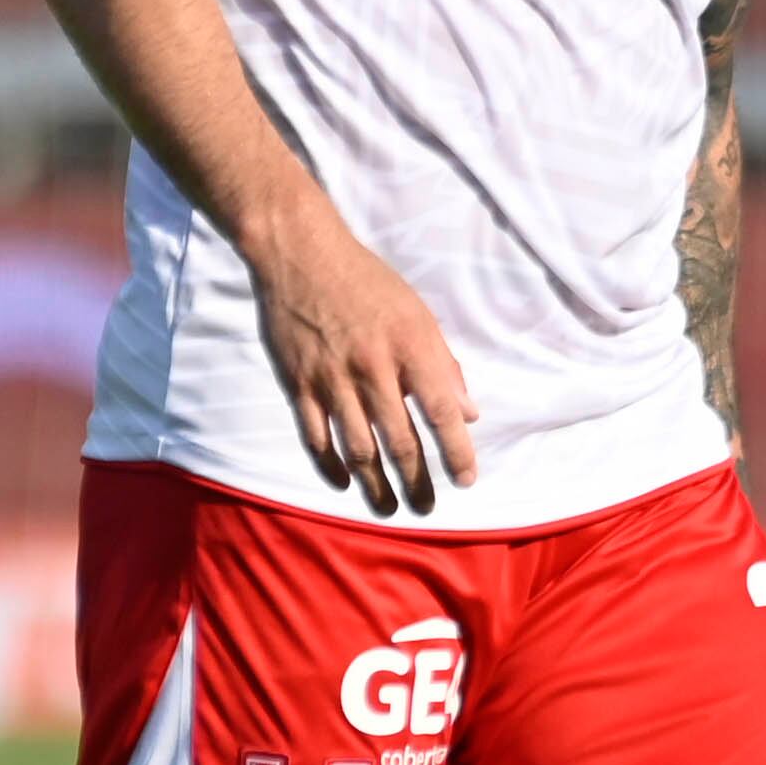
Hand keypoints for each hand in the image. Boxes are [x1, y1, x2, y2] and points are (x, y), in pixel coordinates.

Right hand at [249, 218, 479, 513]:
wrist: (300, 254)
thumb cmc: (368, 283)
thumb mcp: (418, 314)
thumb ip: (443, 366)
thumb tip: (469, 413)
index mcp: (410, 347)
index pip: (442, 412)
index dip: (457, 452)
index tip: (467, 480)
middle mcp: (372, 367)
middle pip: (399, 440)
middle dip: (417, 481)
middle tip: (427, 510)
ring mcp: (330, 378)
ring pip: (357, 447)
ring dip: (375, 485)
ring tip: (390, 508)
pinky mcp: (297, 382)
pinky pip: (315, 436)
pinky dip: (330, 465)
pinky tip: (345, 483)